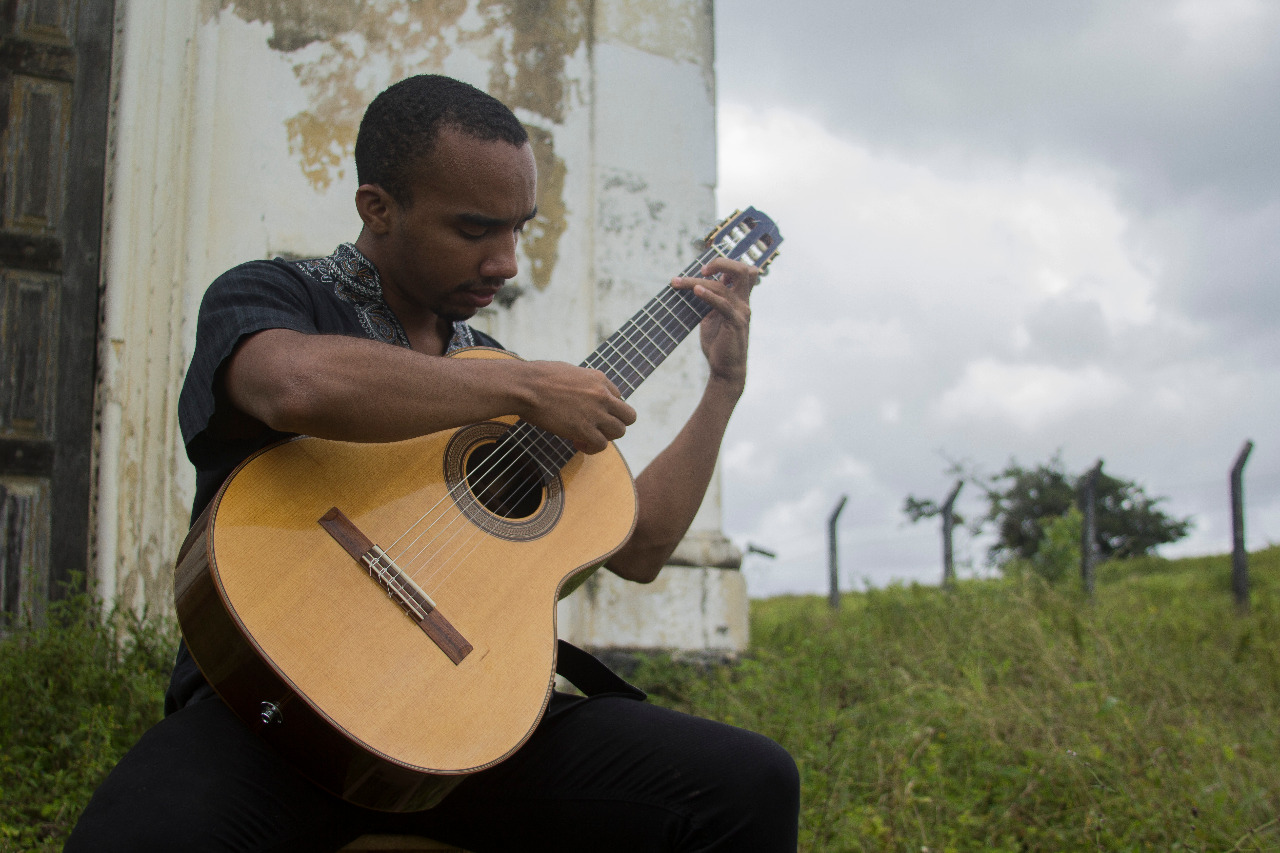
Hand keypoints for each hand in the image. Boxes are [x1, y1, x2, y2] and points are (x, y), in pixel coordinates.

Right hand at [518, 361, 637, 452]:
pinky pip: (601, 445)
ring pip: (619, 432)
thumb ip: (581, 382)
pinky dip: (591, 448)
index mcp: (598, 377)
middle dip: (614, 424)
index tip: (589, 413)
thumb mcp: (567, 371)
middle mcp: (602, 394)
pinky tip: (577, 444)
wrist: (524, 386)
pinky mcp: (584, 429)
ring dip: (604, 437)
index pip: (618, 397)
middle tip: (596, 428)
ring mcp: (595, 412)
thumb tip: (580, 392)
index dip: (605, 408)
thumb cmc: (537, 378)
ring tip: (586, 437)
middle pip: (628, 416)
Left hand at [670, 256, 757, 389]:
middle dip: (722, 262)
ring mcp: (741, 312)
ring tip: (678, 283)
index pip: (742, 271)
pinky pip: (723, 304)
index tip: (703, 268)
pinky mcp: (736, 324)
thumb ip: (707, 303)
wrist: (726, 370)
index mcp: (739, 300)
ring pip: (723, 286)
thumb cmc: (718, 345)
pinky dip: (708, 295)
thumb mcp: (710, 319)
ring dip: (697, 282)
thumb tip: (691, 287)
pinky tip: (696, 291)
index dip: (725, 263)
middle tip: (702, 269)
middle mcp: (743, 303)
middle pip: (743, 270)